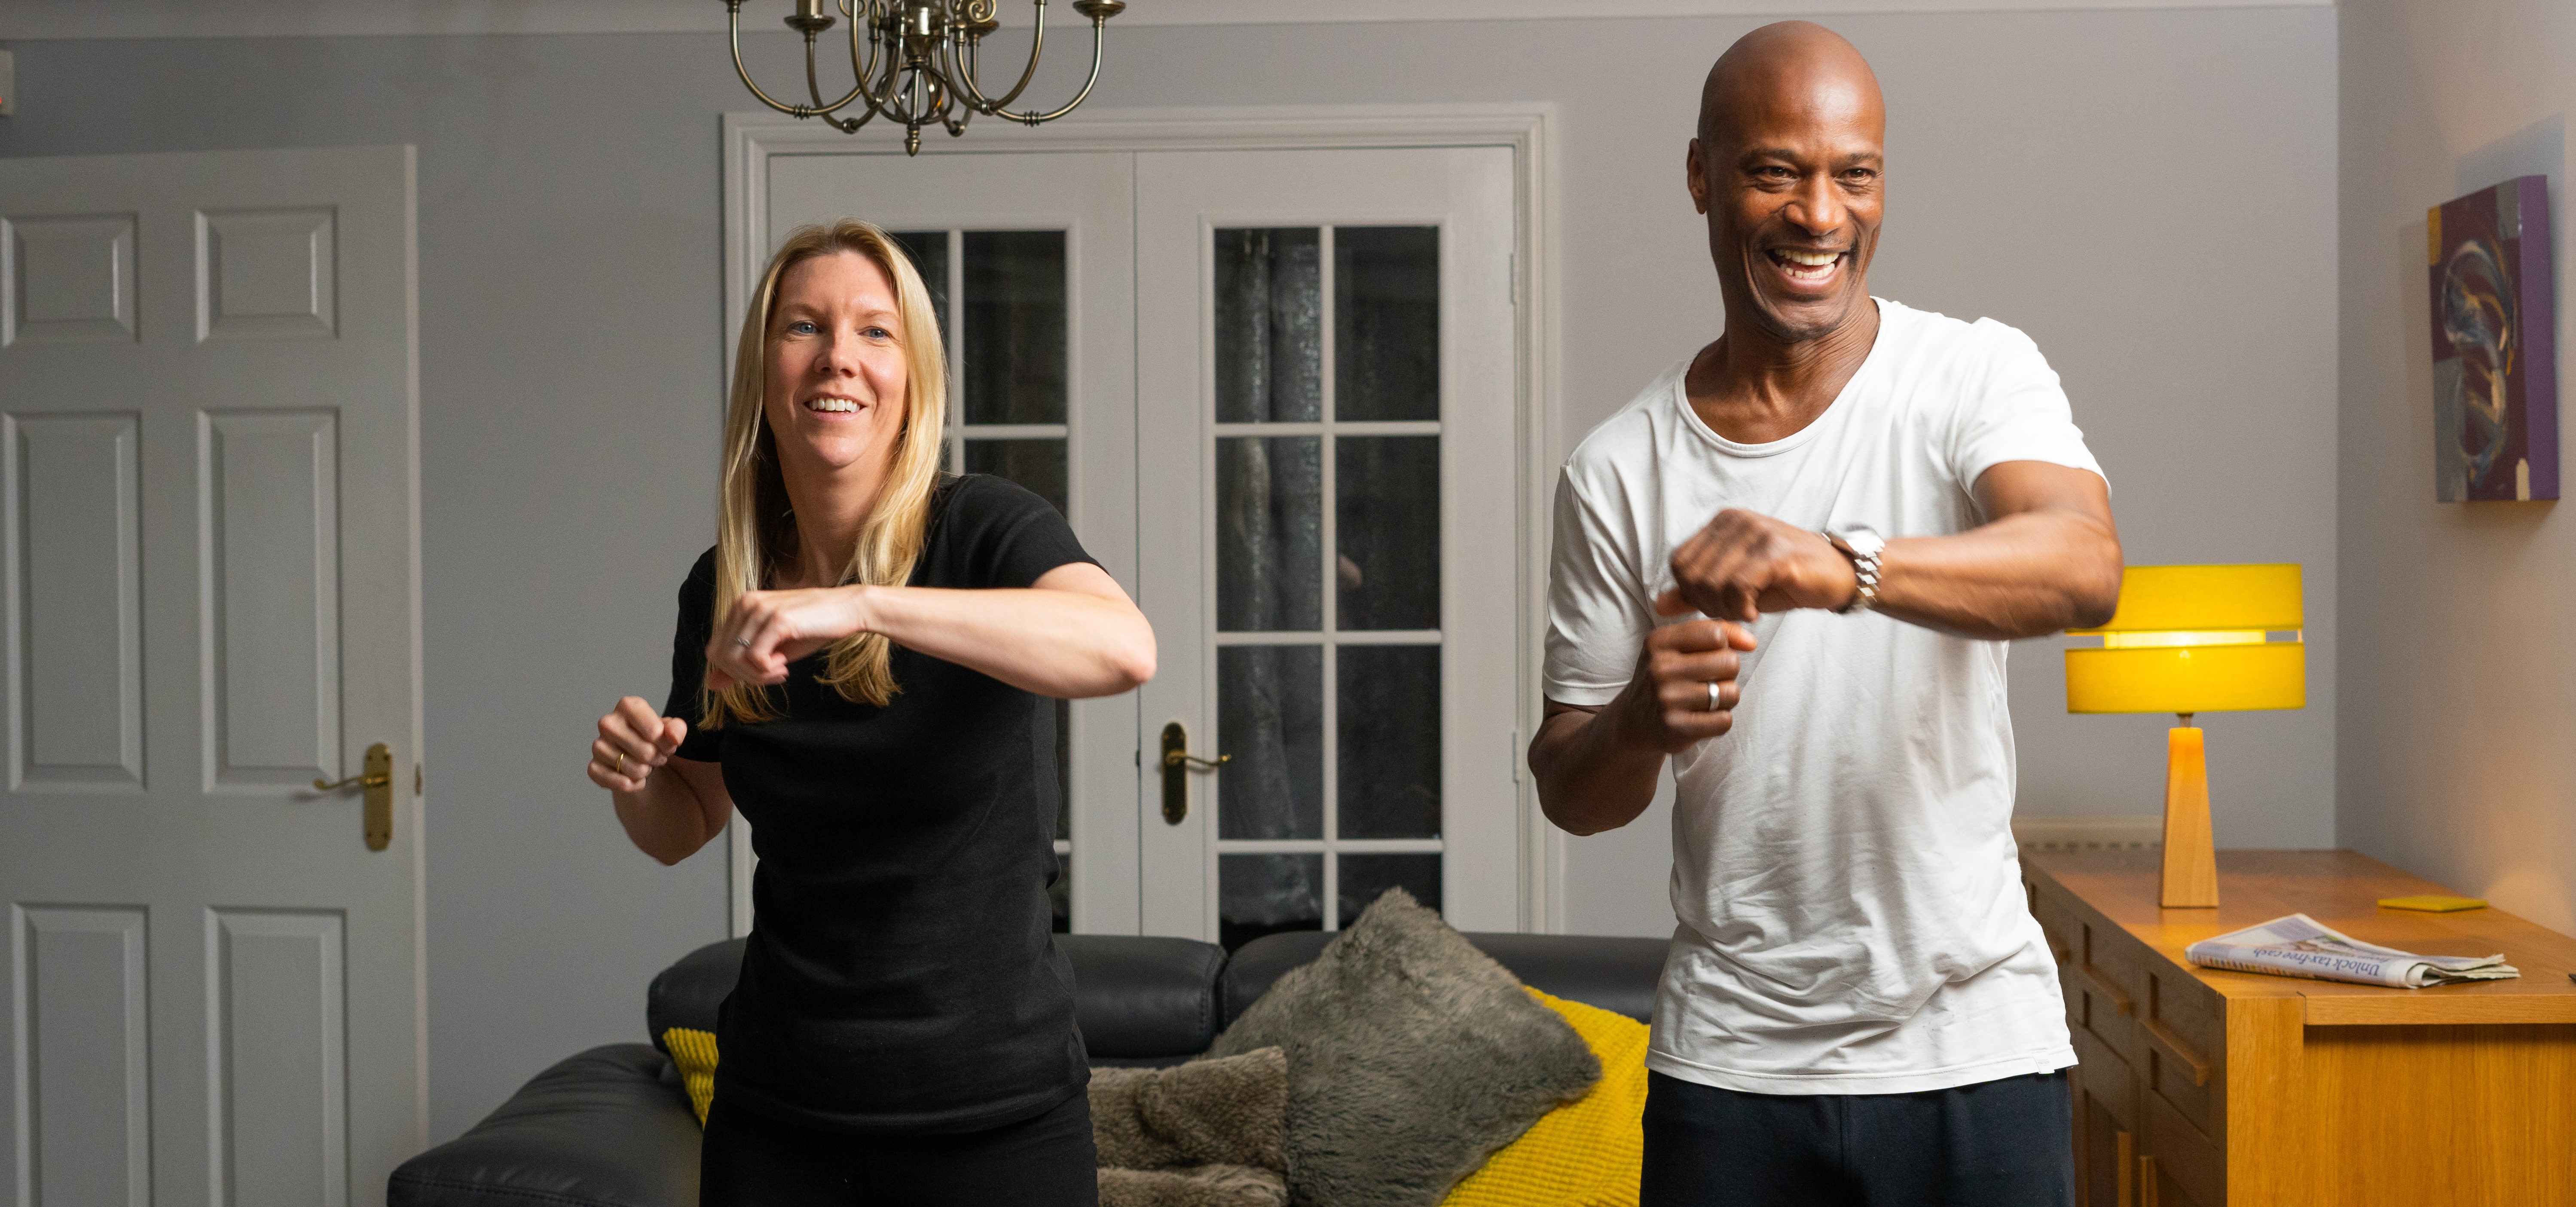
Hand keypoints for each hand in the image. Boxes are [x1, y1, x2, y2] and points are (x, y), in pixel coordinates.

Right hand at [589, 696, 686, 792]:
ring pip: (635, 770)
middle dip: (657, 758)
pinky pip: (621, 783)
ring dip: (646, 771)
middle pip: (646, 752)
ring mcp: (598, 745)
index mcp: (627, 706)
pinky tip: (635, 778)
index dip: (666, 743)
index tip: (665, 743)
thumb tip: (673, 737)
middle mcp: (608, 723)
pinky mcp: (593, 767)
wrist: (638, 755)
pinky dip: (634, 785)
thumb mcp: (670, 729)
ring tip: (644, 763)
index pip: (655, 731)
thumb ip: (677, 729)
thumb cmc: (654, 738)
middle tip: (655, 755)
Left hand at [705, 586, 870, 688]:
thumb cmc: (812, 628)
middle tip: (773, 676)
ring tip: (780, 671)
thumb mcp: (772, 649)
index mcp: (740, 606)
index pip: (715, 651)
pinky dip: (767, 670)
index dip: (735, 671)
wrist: (847, 610)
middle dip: (744, 676)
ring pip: (735, 659)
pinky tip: (785, 665)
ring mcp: (760, 609)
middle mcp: (745, 603)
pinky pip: (755, 657)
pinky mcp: (777, 619)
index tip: (762, 672)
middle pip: (720, 657)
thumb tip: (711, 685)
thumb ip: (740, 664)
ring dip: (757, 675)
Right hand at [1613, 619, 1758, 752]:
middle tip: (1709, 680)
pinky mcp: (1676, 727)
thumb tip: (1750, 643)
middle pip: (1729, 662)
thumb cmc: (1665, 677)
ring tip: (1706, 699)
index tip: (1716, 654)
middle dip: (1727, 672)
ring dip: (1726, 698)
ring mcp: (1667, 699)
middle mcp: (1660, 668)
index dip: (1725, 645)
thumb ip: (1714, 632)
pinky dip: (1720, 720)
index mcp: (1658, 641)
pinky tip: (1703, 718)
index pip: (1716, 634)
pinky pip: (1725, 720)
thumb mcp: (1676, 645)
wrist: (1634, 720)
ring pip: (1731, 693)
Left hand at [1655, 508, 1857, 622]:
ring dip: (1725, 610)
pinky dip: (1740, 609)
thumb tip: (1659, 604)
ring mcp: (1756, 533)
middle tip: (1731, 613)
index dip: (1691, 594)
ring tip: (1744, 613)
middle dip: (1707, 606)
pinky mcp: (1775, 552)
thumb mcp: (1734, 585)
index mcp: (1722, 523)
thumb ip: (1696, 593)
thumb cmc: (1785, 579)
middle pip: (1692, 576)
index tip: (1716, 606)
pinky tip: (1754, 613)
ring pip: (1712, 583)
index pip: (1679, 564)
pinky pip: (1738, 587)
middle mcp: (1736, 520)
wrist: (1838, 575)